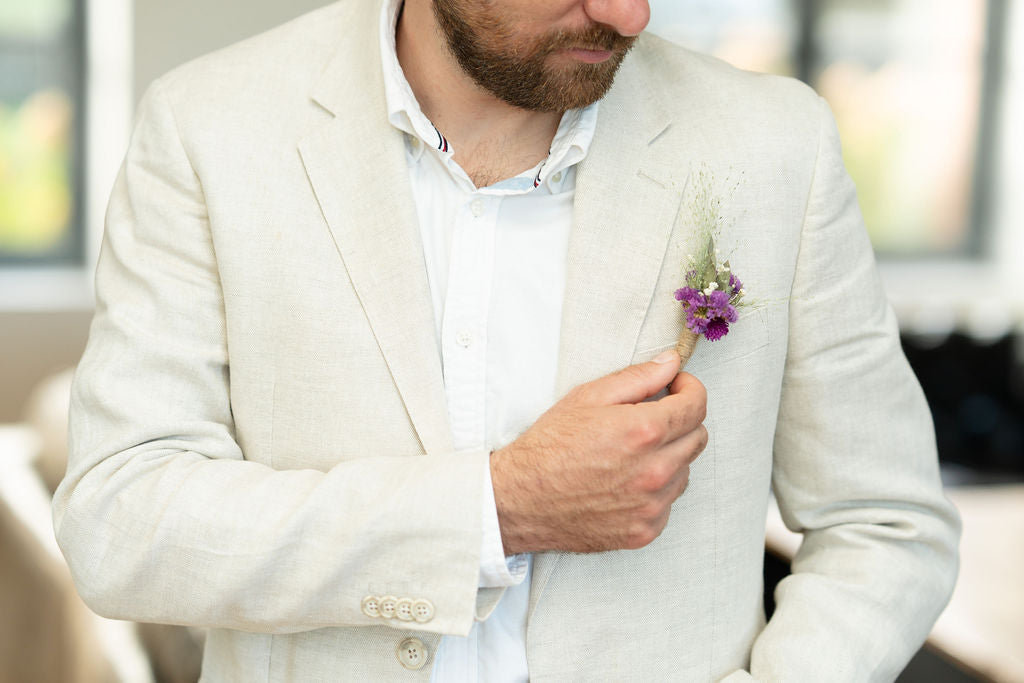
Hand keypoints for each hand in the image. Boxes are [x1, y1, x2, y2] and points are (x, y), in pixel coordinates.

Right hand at [490, 350, 707, 553]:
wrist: (520, 500)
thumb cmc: (548, 447)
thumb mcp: (588, 397)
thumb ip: (638, 377)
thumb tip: (671, 363)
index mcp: (644, 431)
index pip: (697, 405)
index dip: (690, 389)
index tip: (677, 387)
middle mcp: (655, 471)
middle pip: (698, 437)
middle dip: (681, 421)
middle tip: (651, 417)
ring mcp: (652, 505)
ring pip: (685, 471)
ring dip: (669, 456)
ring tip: (631, 454)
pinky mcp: (645, 530)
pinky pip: (669, 502)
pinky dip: (656, 489)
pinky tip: (625, 482)